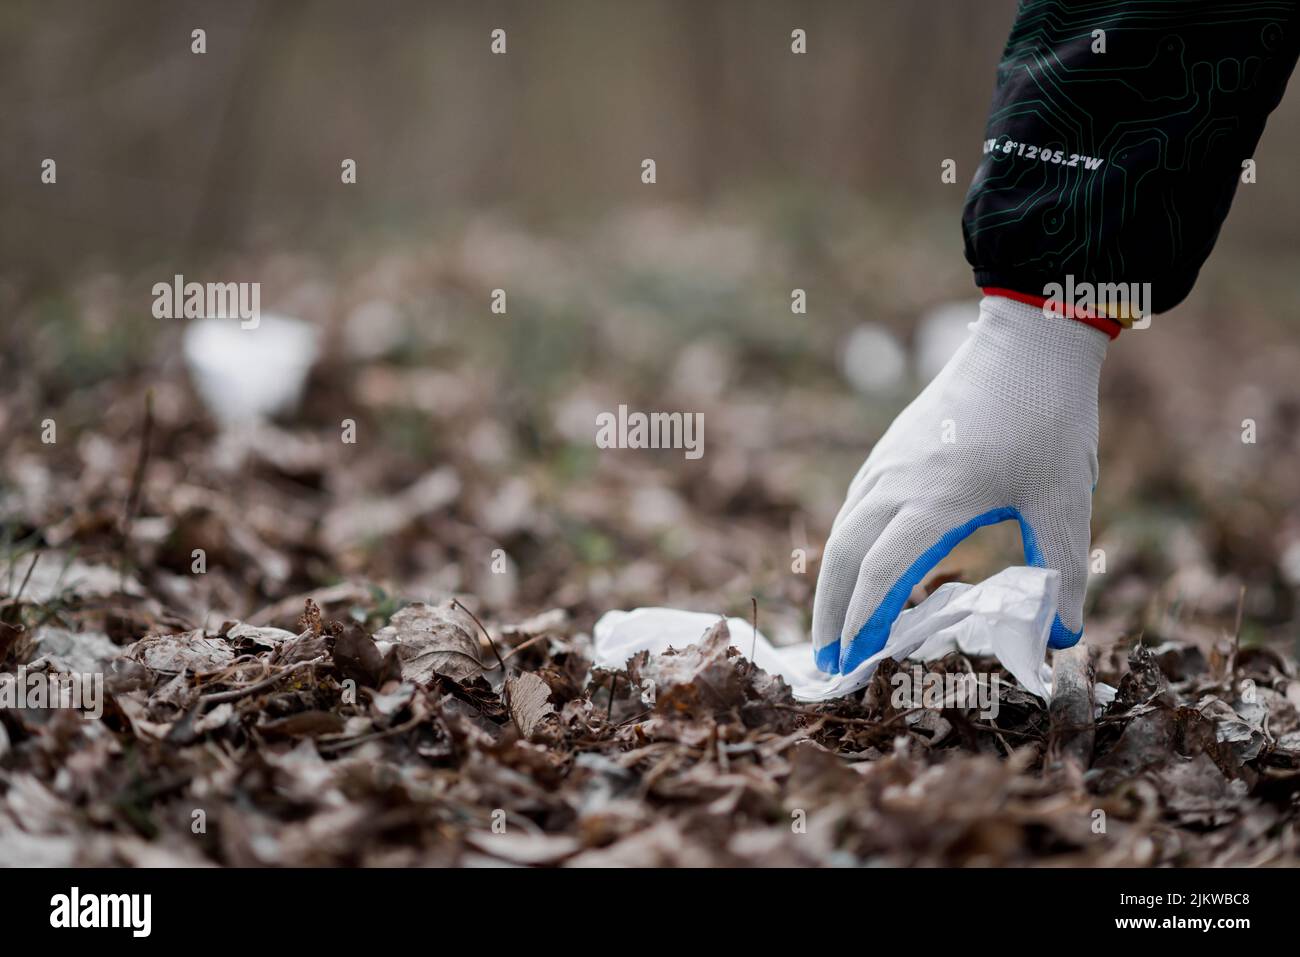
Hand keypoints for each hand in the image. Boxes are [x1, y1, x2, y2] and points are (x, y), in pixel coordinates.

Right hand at [812, 295, 1106, 673]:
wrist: (1028, 341)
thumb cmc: (1048, 419)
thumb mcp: (1064, 501)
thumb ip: (1062, 572)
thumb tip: (1061, 639)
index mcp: (935, 501)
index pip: (881, 577)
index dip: (864, 626)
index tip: (857, 667)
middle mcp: (897, 484)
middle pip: (844, 559)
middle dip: (832, 616)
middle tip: (832, 664)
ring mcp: (887, 464)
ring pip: (842, 533)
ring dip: (832, 584)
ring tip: (835, 627)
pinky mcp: (890, 451)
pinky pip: (853, 509)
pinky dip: (845, 550)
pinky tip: (856, 568)